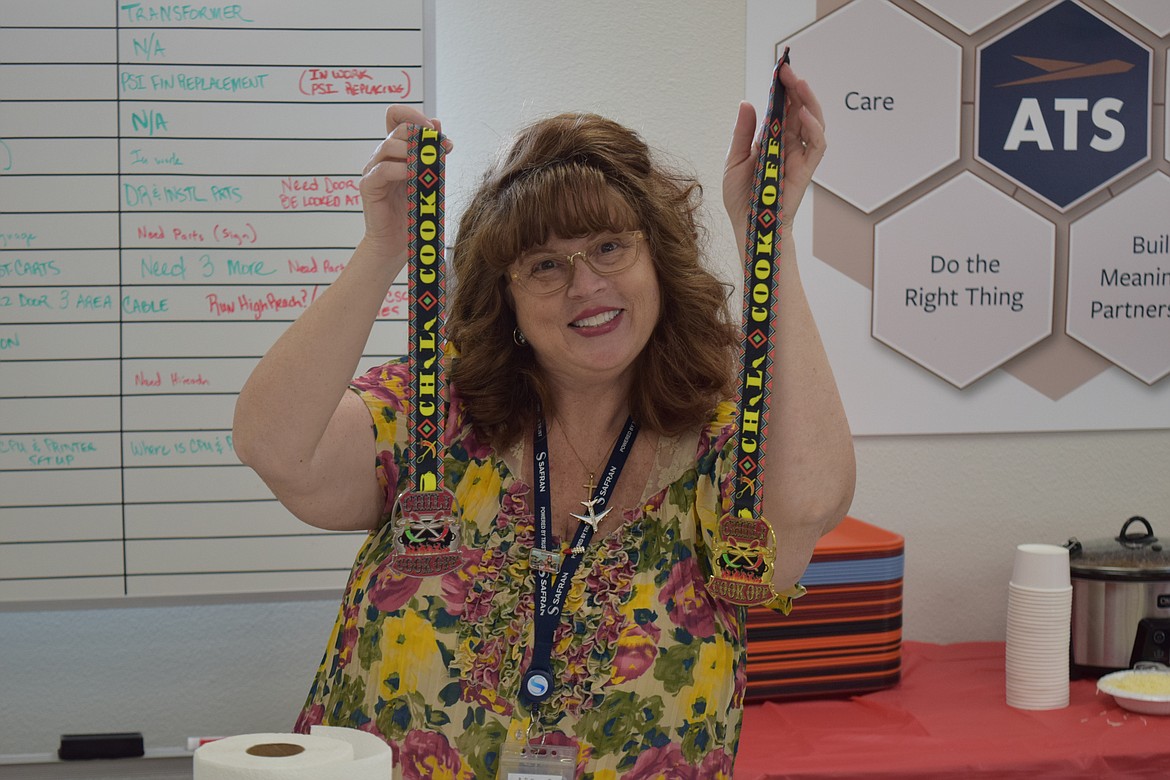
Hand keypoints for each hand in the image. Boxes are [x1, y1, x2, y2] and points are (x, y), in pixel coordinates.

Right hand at [359, 105, 451, 251]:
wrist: (398, 242)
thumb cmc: (414, 211)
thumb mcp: (429, 176)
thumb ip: (432, 152)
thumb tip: (436, 123)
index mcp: (396, 151)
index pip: (395, 116)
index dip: (414, 115)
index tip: (434, 129)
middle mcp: (382, 157)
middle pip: (398, 129)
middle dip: (422, 135)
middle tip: (441, 148)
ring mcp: (373, 170)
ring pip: (389, 146)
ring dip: (413, 152)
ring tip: (430, 164)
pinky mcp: (369, 187)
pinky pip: (383, 170)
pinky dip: (401, 170)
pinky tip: (415, 176)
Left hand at [723, 61, 825, 234]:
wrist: (749, 226)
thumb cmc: (742, 197)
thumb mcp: (734, 160)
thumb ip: (743, 133)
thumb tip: (747, 103)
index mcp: (771, 139)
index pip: (781, 107)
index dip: (782, 88)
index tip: (778, 69)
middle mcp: (788, 143)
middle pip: (799, 108)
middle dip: (795, 87)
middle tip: (786, 70)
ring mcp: (799, 155)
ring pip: (813, 121)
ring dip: (808, 100)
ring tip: (798, 83)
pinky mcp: (806, 169)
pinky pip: (816, 145)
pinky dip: (814, 128)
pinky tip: (804, 115)